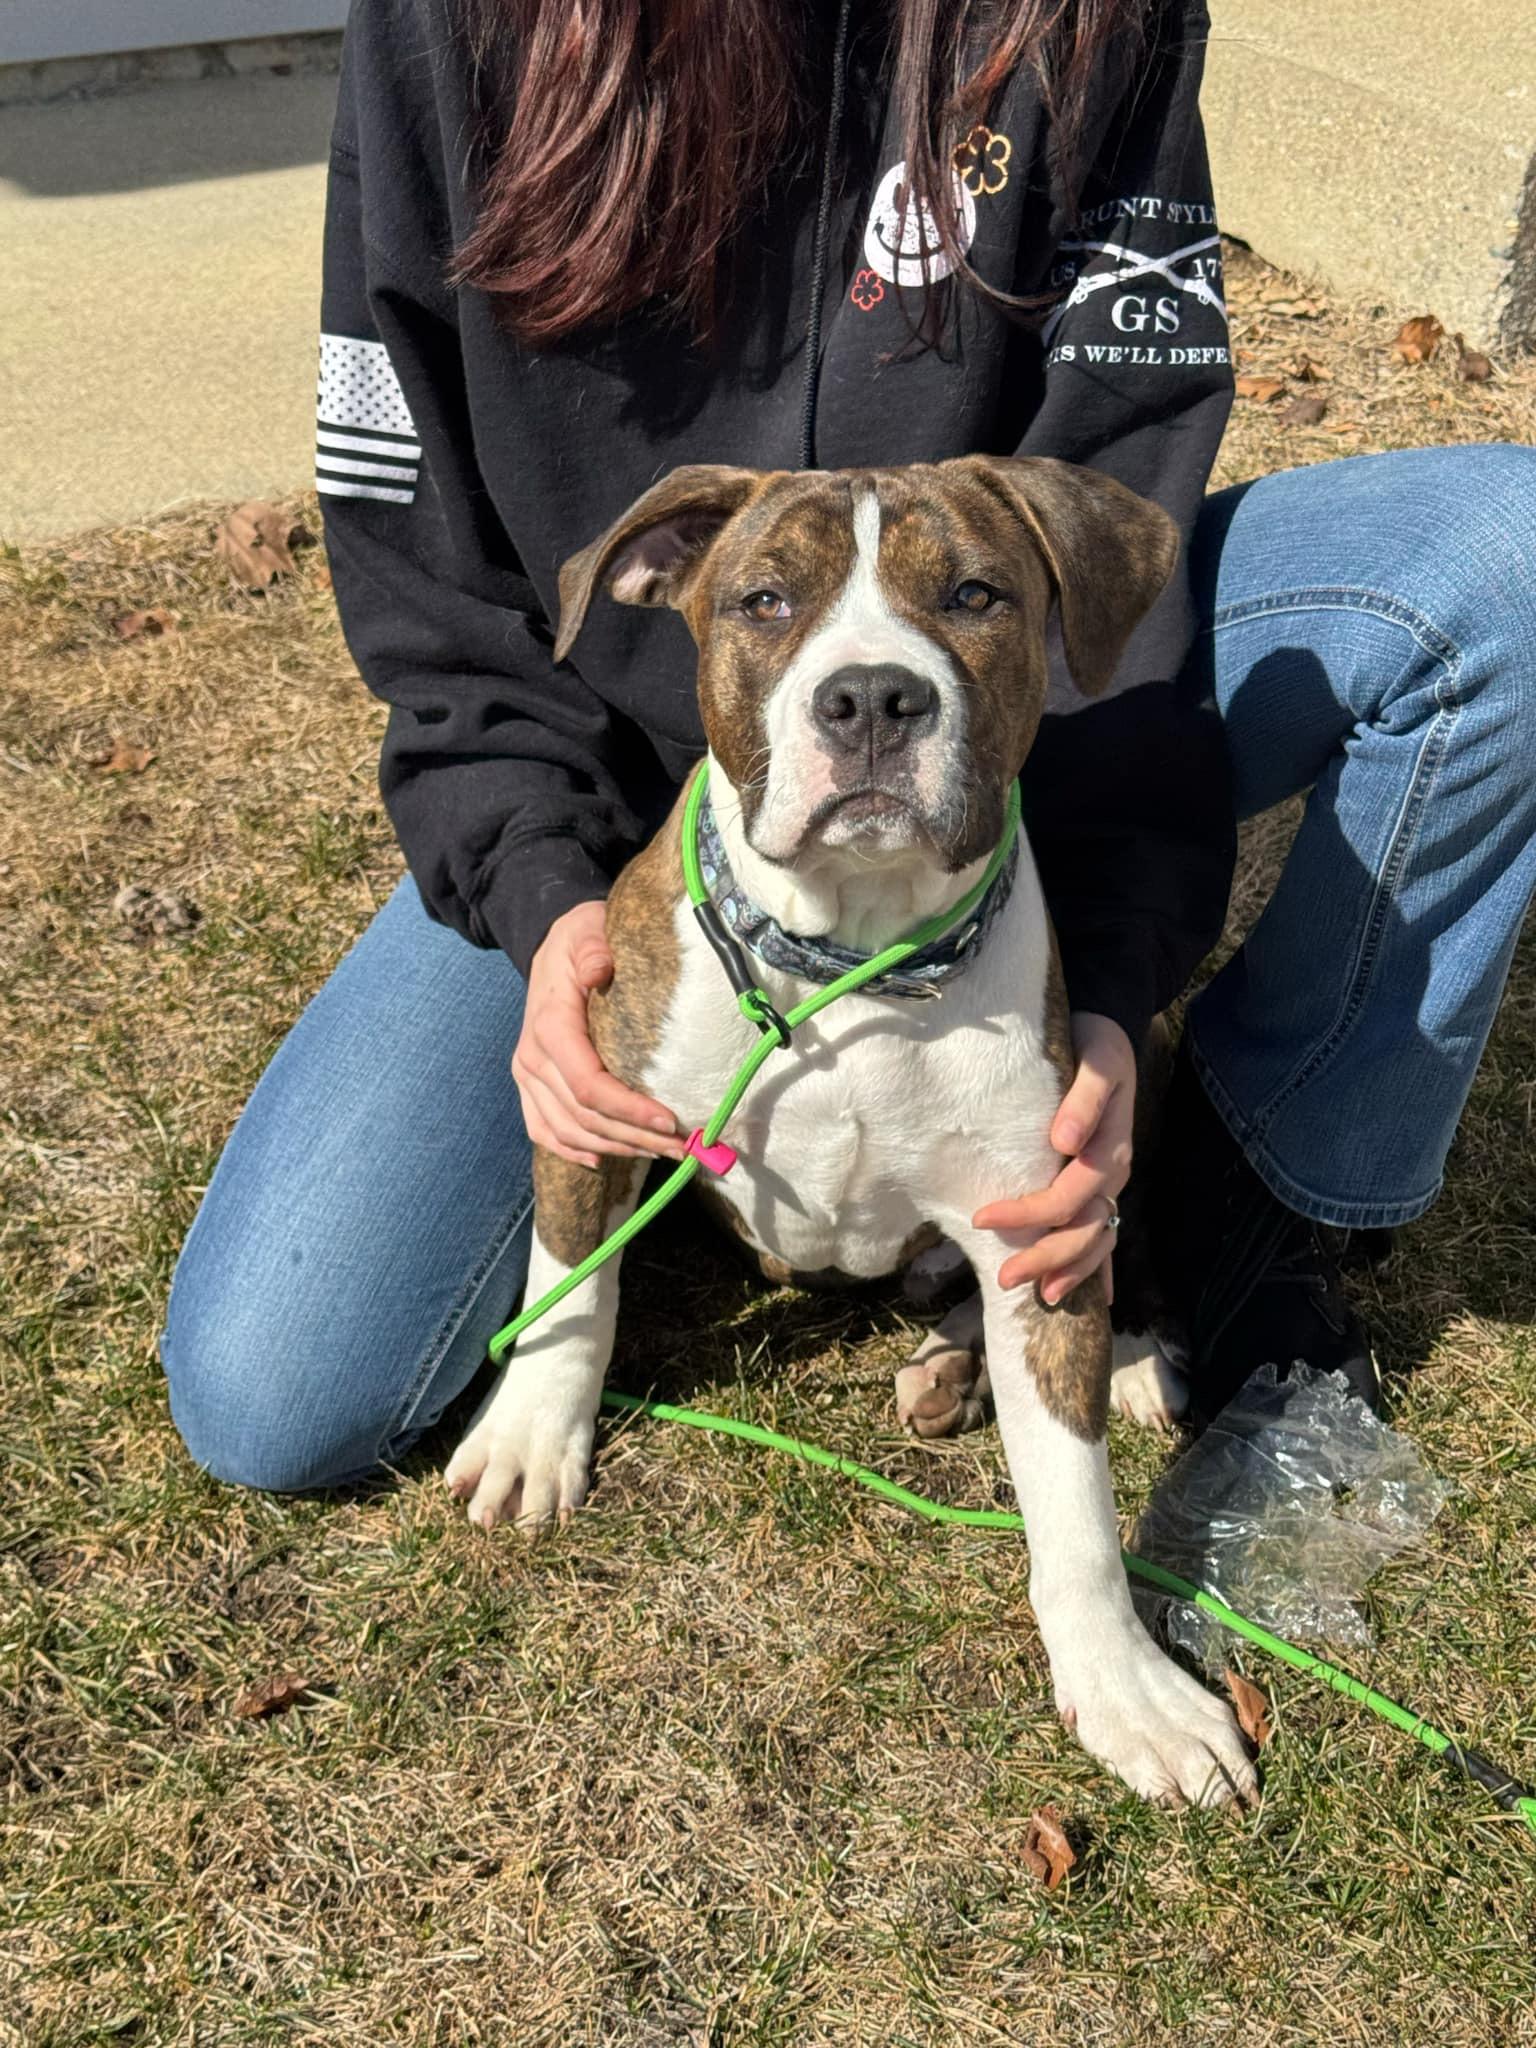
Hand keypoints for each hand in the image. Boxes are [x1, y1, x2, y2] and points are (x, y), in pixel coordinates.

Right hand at [512, 901, 686, 1168]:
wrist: (552, 945)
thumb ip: (594, 949)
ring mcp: (527, 1076)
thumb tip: (600, 970)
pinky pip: (544, 1130)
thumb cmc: (580, 939)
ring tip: (660, 1151)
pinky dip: (573, 1151)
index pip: (587, 1084)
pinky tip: (605, 1160)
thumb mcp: (588, 931)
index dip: (628, 1109)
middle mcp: (531, 1057)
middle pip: (583, 1116)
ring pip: (568, 1131)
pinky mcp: (530, 1086)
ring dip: (616, 1148)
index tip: (670, 1120)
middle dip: (635, 1136)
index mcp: (550, 1025)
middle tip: (682, 1146)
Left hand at [972, 1010, 1135, 1305]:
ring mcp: (1110, 1185)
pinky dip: (1098, 1269)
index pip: (1068, 1197)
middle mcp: (1112, 1176)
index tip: (982, 1217)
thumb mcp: (1098, 1061)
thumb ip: (1084, 1100)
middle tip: (1004, 1279)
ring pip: (1098, 1242)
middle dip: (1047, 1259)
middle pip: (1085, 1232)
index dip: (1028, 1214)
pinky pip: (1105, 1235)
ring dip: (1070, 1271)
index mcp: (1110, 1151)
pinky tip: (1094, 1300)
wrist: (1106, 1035)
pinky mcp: (1102, 1186)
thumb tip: (1063, 1141)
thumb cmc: (1094, 1047)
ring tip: (1040, 1295)